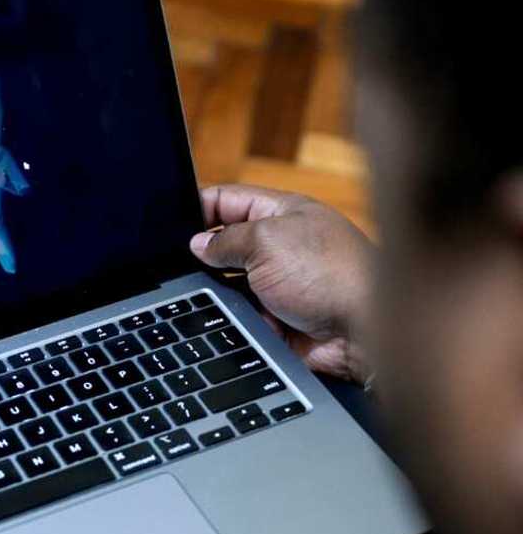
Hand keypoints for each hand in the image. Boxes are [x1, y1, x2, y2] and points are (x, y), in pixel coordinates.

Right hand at [189, 185, 372, 384]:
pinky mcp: (273, 317)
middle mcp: (277, 245)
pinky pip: (238, 314)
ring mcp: (275, 283)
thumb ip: (226, 240)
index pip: (226, 200)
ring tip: (211, 292)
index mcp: (280, 213)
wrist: (363, 332)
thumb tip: (197, 246)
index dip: (197, 208)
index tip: (169, 224)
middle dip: (203, 255)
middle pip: (223, 243)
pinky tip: (227, 318)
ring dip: (218, 289)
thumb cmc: (330, 275)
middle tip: (183, 263)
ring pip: (226, 283)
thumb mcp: (267, 241)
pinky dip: (230, 317)